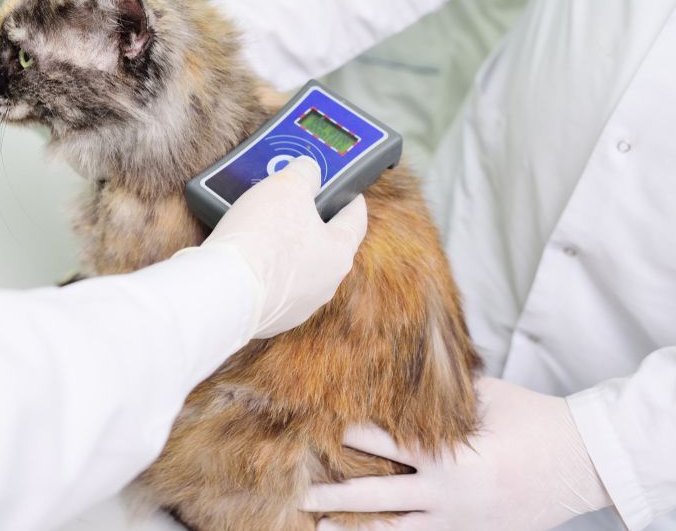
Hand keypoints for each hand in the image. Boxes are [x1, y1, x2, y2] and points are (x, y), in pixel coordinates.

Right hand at [200, 156, 366, 337]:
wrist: (222, 290)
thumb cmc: (261, 238)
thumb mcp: (287, 184)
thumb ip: (305, 172)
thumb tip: (308, 171)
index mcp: (338, 254)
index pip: (355, 219)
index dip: (350, 198)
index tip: (346, 189)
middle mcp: (323, 285)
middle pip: (322, 244)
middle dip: (308, 221)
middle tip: (290, 201)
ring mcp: (296, 306)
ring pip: (295, 267)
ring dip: (282, 247)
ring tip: (259, 226)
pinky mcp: (267, 318)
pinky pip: (268, 286)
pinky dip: (260, 269)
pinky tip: (244, 256)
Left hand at [302, 377, 611, 529]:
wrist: (585, 463)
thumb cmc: (537, 420)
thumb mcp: (487, 397)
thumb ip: (442, 393)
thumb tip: (403, 372)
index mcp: (450, 456)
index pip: (385, 444)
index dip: (350, 436)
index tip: (319, 430)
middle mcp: (448, 494)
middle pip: (378, 496)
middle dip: (337, 495)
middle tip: (303, 493)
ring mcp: (461, 520)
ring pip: (396, 528)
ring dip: (358, 527)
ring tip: (322, 526)